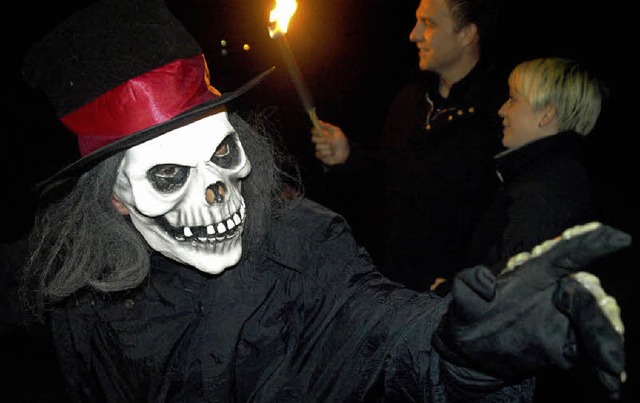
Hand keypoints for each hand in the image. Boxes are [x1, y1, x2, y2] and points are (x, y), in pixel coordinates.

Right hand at [310, 120, 349, 164]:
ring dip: (327, 148)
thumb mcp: (336, 132)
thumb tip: (319, 121)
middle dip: (322, 140)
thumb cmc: (341, 142)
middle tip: (329, 141)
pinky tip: (330, 154)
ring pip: (318, 147)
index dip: (315, 131)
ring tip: (333, 149)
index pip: (314, 131)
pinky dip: (326, 154)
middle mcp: (320, 140)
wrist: (345, 154)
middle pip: (313, 138)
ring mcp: (320, 148)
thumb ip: (327, 127)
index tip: (319, 132)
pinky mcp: (320, 156)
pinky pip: (318, 154)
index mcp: (323, 133)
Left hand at [433, 222, 630, 399]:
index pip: (567, 254)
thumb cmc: (471, 312)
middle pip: (586, 299)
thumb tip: (487, 285)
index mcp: (536, 272)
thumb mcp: (462, 294)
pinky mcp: (568, 344)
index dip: (592, 243)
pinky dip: (603, 368)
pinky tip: (609, 384)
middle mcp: (557, 292)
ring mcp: (565, 319)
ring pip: (595, 327)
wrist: (471, 348)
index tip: (619, 237)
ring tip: (610, 369)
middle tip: (602, 343)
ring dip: (606, 345)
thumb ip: (469, 281)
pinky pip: (590, 352)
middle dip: (598, 319)